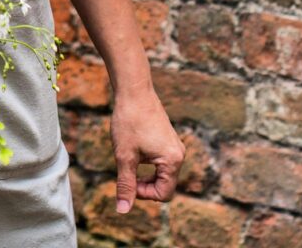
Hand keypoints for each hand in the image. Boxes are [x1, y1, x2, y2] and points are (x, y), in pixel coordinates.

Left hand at [110, 89, 184, 212]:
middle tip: (126, 171)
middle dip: (144, 185)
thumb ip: (126, 185)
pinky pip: (161, 162)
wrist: (134, 90)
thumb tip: (123, 210)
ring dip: (145, 174)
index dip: (143, 194)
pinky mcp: (168, 139)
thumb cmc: (129, 121)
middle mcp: (179, 154)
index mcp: (173, 161)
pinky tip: (134, 151)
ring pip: (162, 174)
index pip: (163, 194)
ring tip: (128, 159)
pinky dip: (147, 164)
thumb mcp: (125, 156)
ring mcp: (175, 146)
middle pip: (164, 186)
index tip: (128, 180)